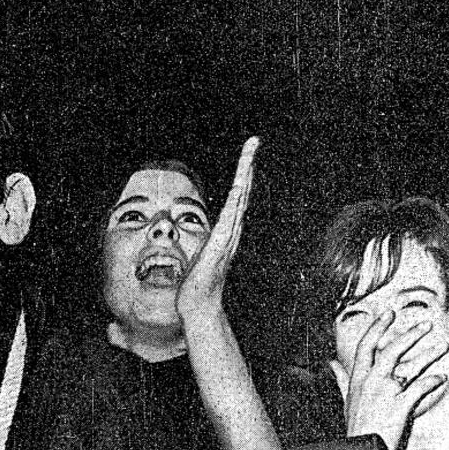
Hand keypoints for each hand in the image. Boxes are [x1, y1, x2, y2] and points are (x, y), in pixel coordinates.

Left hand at [176, 136, 258, 325]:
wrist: (198, 307)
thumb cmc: (194, 289)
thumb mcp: (197, 259)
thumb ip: (202, 250)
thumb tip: (198, 249)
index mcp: (225, 233)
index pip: (235, 199)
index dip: (241, 177)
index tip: (246, 158)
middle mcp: (231, 232)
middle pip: (242, 192)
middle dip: (248, 165)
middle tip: (254, 142)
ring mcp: (228, 237)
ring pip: (239, 197)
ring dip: (246, 172)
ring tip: (251, 149)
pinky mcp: (221, 243)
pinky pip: (231, 213)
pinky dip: (238, 194)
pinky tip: (241, 178)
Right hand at [330, 309, 448, 449]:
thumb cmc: (356, 429)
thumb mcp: (346, 400)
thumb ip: (342, 380)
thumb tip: (332, 364)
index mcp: (357, 380)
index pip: (366, 346)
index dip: (377, 327)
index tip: (389, 314)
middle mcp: (370, 382)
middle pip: (390, 350)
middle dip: (409, 335)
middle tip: (426, 325)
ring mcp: (385, 393)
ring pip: (409, 366)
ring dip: (428, 354)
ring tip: (443, 346)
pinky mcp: (399, 406)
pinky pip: (420, 388)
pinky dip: (433, 382)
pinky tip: (442, 377)